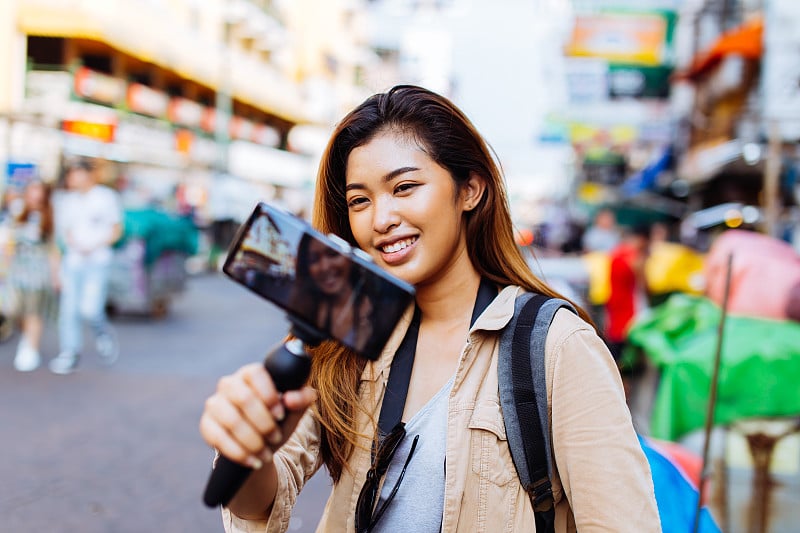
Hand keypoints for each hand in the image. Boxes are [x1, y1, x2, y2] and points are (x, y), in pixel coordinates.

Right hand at [199, 362, 316, 468]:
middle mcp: (229, 384)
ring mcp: (215, 403)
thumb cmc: (278, 419)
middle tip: (276, 437)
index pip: (256, 374)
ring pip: (231, 421)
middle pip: (243, 398)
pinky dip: (239, 453)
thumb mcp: (294, 410)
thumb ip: (302, 399)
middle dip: (263, 423)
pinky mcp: (206, 425)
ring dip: (253, 441)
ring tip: (266, 453)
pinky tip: (253, 461)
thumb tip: (292, 398)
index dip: (269, 395)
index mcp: (251, 373)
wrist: (261, 444)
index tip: (280, 415)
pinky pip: (218, 438)